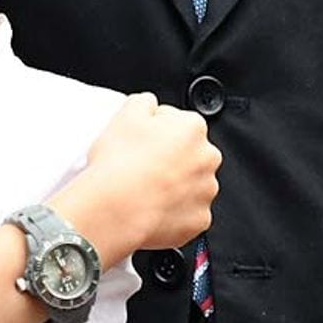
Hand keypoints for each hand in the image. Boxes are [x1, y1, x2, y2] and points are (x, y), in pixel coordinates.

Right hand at [66, 93, 219, 253]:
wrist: (116, 208)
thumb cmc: (119, 163)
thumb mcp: (125, 114)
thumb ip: (144, 102)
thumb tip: (150, 104)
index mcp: (192, 128)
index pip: (179, 123)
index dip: (158, 132)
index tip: (144, 142)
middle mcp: (207, 158)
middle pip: (190, 154)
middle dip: (171, 158)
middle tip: (143, 166)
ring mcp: (206, 191)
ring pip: (192, 184)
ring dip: (174, 186)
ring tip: (145, 189)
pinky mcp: (200, 220)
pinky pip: (188, 213)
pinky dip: (174, 212)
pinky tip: (152, 208)